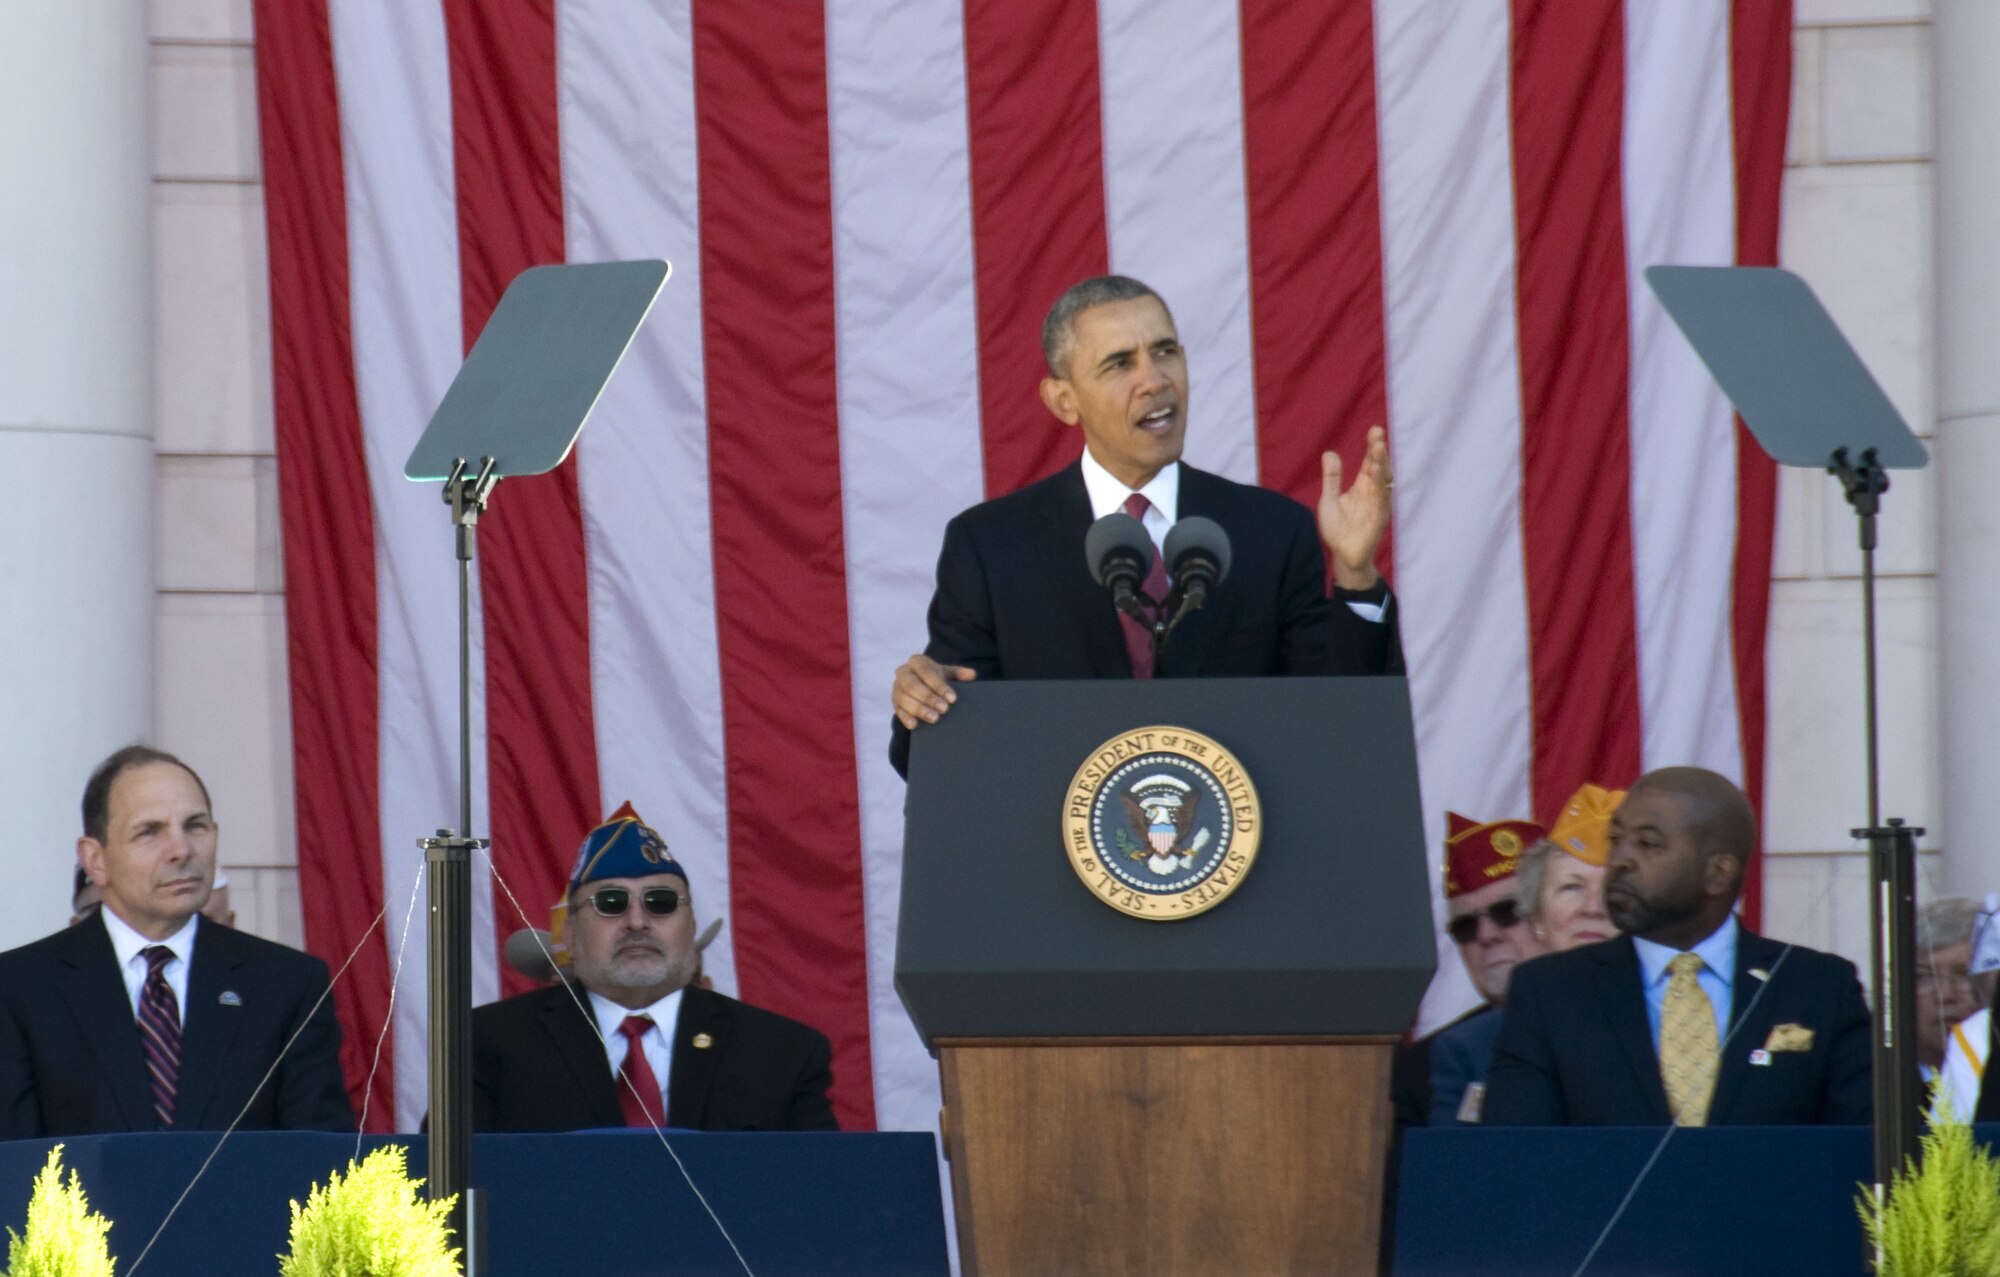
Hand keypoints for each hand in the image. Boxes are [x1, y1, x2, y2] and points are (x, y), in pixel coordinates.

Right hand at [892, 654, 976, 728]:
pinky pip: (898, 711)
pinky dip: (906, 718)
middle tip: (944, 709)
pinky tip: (915, 725)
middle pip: (912, 685)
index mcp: (917, 661)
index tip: (952, 698)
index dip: (938, 685)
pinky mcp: (894, 703)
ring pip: (904, 698)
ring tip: (934, 719)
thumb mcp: (946, 673)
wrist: (919, 685)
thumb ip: (958, 673)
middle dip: (929, 697)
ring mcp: (897, 688)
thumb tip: (972, 675)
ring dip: (919, 709)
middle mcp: (903, 672)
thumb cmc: (934, 678)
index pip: (926, 671)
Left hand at [1317, 425, 1391, 590]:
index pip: (1369, 462)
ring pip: (1383, 481)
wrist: (1342, 555)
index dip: (1372, 447)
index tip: (1375, 430)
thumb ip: (1331, 478)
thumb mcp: (1329, 499)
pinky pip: (1381, 499)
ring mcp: (1377, 505)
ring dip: (1381, 464)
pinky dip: (1379, 486)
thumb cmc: (1338, 529)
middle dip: (1379, 452)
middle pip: (1379, 468)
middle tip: (1378, 434)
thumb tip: (1329, 453)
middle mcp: (1372, 493)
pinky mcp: (1379, 518)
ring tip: (1378, 448)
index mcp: (1362, 486)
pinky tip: (1375, 473)